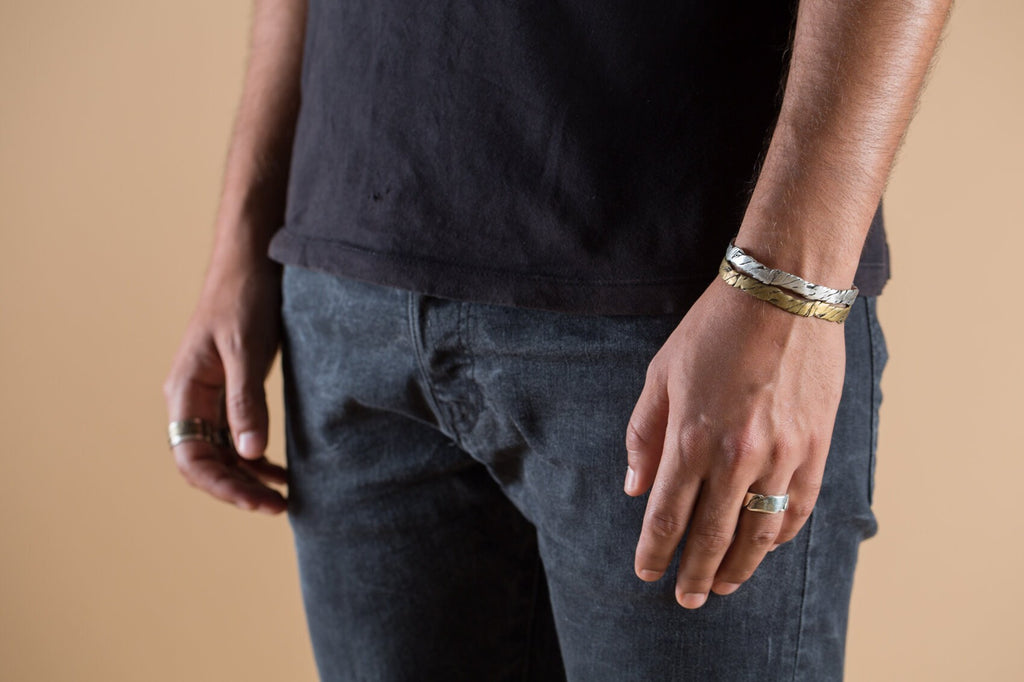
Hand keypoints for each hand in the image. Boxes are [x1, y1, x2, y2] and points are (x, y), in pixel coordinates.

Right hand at [163, 254, 286, 513]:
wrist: (251, 258)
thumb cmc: (244, 297)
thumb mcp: (247, 350)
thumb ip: (247, 402)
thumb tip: (250, 454)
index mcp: (185, 390)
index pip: (191, 458)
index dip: (222, 486)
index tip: (258, 501)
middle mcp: (191, 398)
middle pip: (206, 461)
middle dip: (239, 488)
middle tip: (280, 506)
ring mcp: (211, 394)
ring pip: (222, 451)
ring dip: (249, 476)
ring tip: (284, 496)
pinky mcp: (231, 387)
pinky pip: (237, 433)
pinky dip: (256, 454)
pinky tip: (280, 468)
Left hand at [624, 275, 845, 606]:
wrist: (784, 293)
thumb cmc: (714, 329)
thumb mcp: (660, 374)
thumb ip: (644, 435)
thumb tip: (635, 487)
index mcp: (692, 438)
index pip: (667, 516)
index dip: (654, 551)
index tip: (645, 573)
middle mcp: (738, 457)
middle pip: (712, 537)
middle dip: (695, 575)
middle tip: (686, 599)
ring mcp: (784, 455)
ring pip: (760, 532)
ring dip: (739, 566)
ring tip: (724, 583)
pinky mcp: (817, 446)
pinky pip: (799, 507)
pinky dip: (781, 535)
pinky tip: (766, 546)